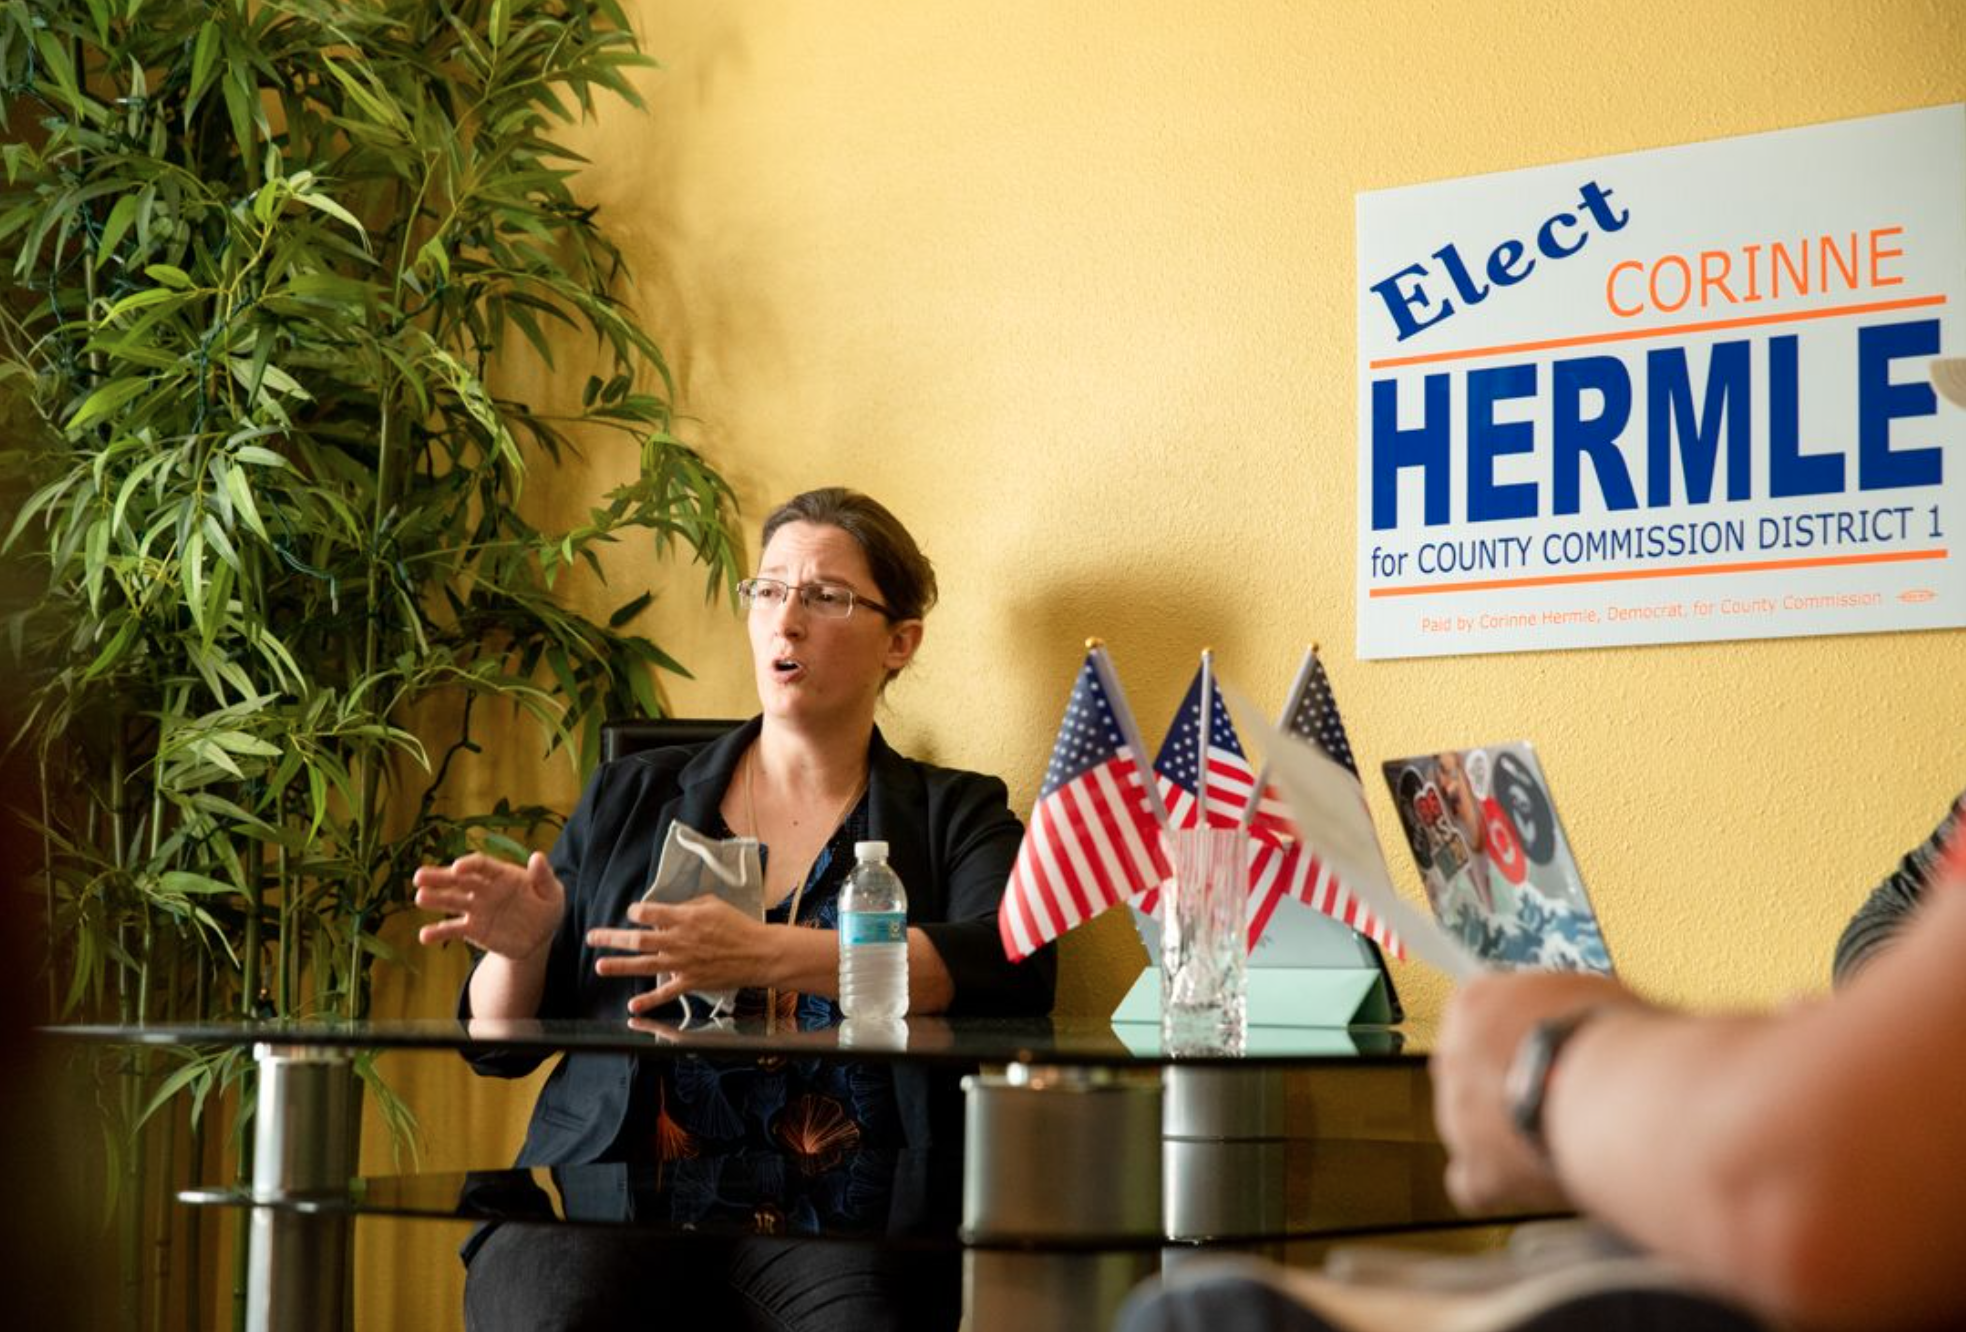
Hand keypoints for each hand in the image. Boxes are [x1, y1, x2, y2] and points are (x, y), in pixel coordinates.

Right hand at [414, 851, 563, 960]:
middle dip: (440, 877)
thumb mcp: (552, 893)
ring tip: (420, 898)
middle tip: (419, 877)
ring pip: (452, 901)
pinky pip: (453, 929)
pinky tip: (424, 936)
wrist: (538, 937)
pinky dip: (438, 932)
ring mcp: (476, 909)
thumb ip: (544, 877)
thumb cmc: (546, 908)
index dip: (469, 864)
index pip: (482, 866)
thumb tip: (538, 856)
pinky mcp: (472, 929)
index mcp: (502, 874)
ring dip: (435, 899)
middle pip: (459, 880)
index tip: (457, 867)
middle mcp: (484, 889)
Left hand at [588, 896, 779, 1013]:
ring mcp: (682, 963)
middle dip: (612, 938)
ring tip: (600, 966)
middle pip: (638, 940)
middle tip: (593, 937)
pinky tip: (632, 1006)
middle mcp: (678, 941)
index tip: (632, 912)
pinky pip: (665, 993)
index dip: (636, 912)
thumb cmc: (738, 925)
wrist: (759, 954)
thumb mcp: (713, 904)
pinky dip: (649, 1001)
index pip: (649, 913)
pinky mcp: (689, 982)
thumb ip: (687, 906)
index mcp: (684, 918)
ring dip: (620, 966)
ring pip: (644, 965)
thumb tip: (667, 910)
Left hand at [1432, 969, 1639, 1213]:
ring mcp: (1459, 1116)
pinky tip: (1534, 1179)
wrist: (1614, 1095)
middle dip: (1509, 1087)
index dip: (1513, 1039)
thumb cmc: (1613, 1038)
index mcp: (1477, 1003)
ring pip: (1469, 1129)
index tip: (1545, 1049)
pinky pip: (1473, 1185)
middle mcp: (1455, 1057)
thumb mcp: (1588, 993)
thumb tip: (1587, 1020)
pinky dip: (1499, 1185)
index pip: (1477, 1018)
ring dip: (1509, 1135)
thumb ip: (1563, 1009)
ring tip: (1563, 1138)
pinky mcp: (1480, 1170)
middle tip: (1556, 1096)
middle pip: (1471, 1075)